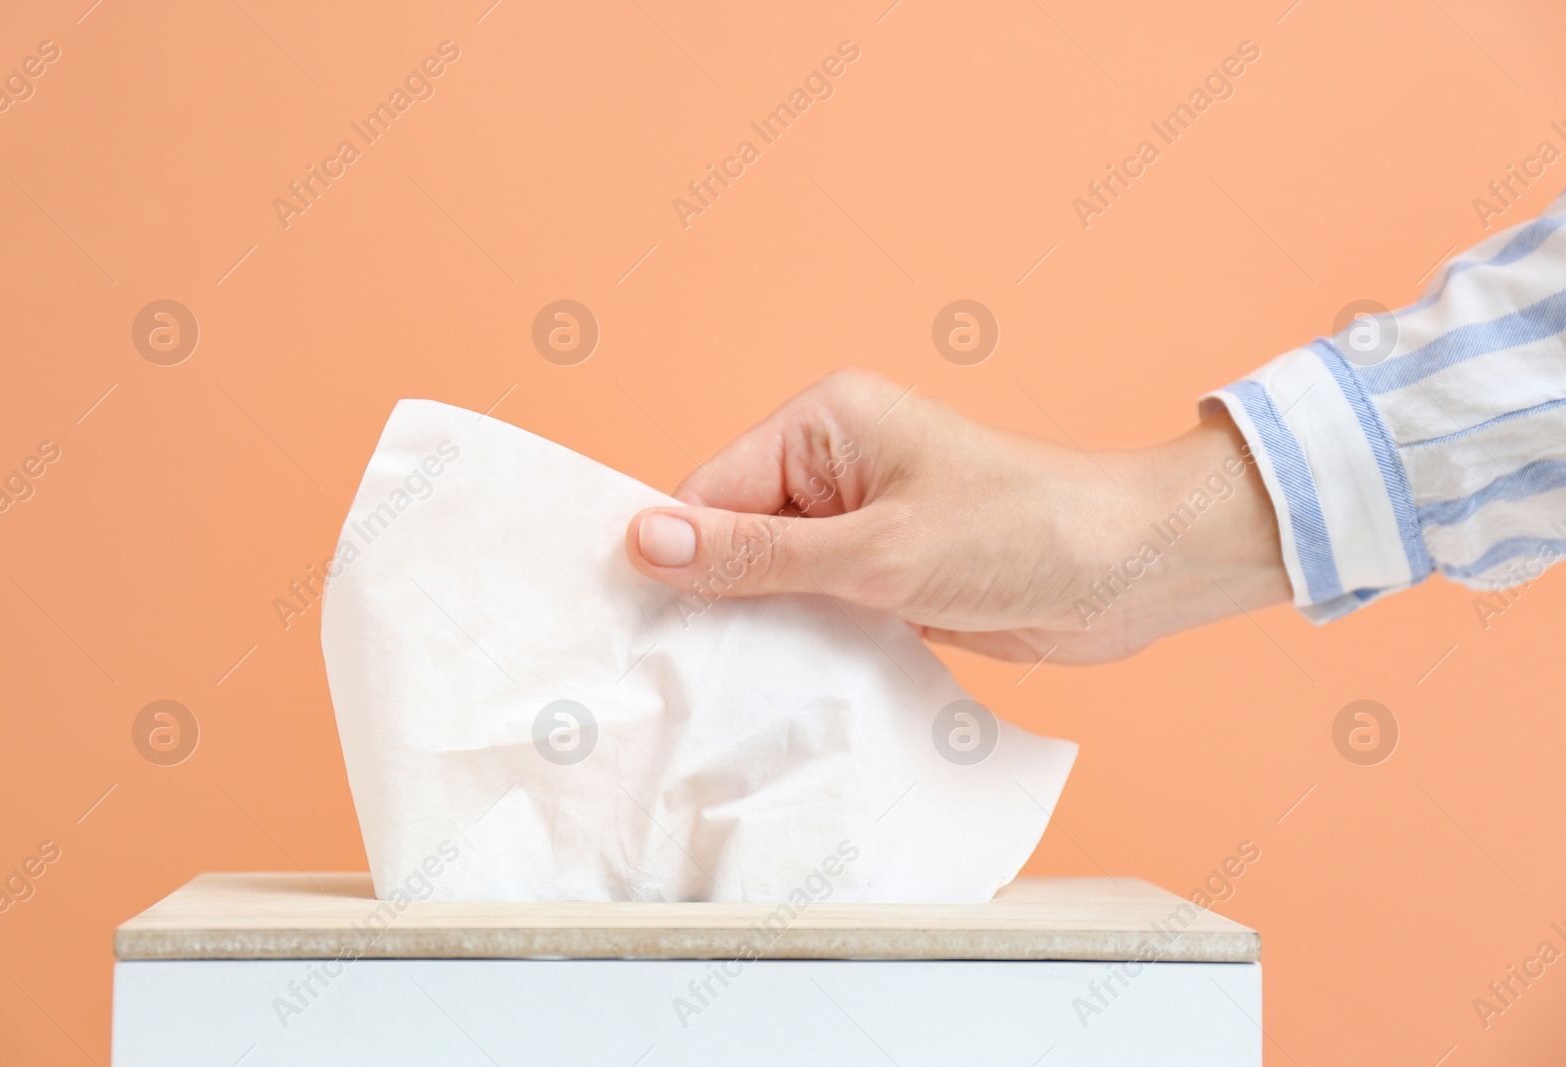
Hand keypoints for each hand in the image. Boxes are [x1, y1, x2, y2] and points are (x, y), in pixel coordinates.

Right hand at [624, 369, 1290, 663]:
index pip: (710, 489)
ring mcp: (864, 519)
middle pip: (735, 533)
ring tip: (732, 685)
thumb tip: (647, 543)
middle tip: (683, 673)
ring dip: (762, 625)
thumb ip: (758, 555)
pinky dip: (803, 640)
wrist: (1136, 571)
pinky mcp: (889, 569)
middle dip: (717, 597)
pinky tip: (785, 682)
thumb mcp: (876, 553)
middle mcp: (837, 463)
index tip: (640, 630)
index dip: (674, 558)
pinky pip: (818, 604)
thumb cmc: (1022, 533)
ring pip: (774, 577)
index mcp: (826, 422)